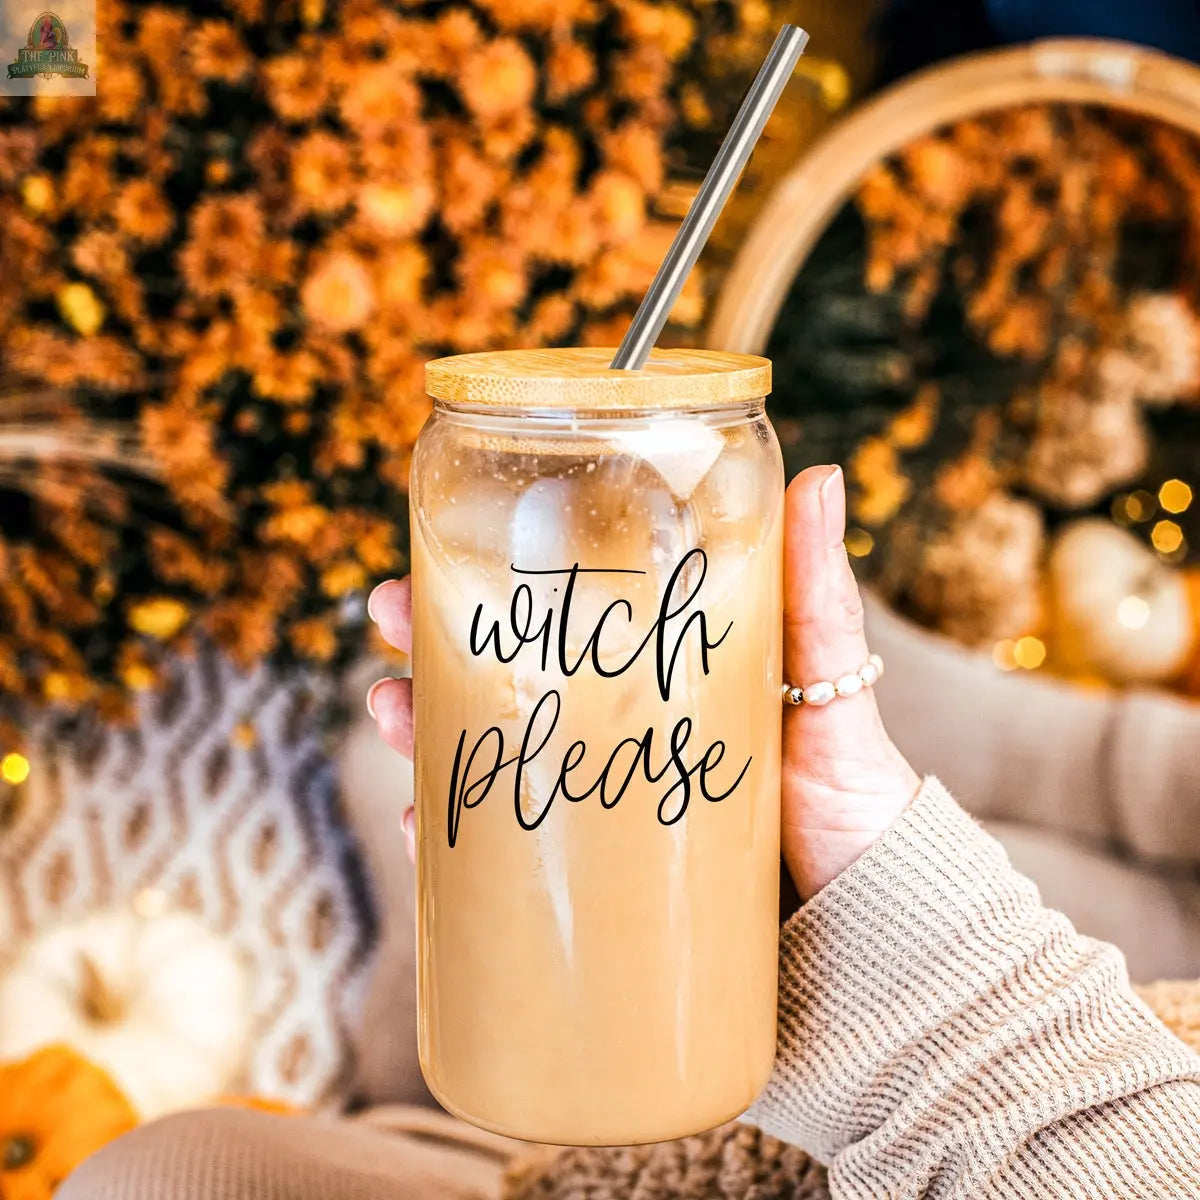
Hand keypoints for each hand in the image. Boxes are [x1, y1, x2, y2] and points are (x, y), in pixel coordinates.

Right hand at [366, 464, 918, 897]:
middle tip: (388, 616)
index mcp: (657, 684)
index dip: (493, 586)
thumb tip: (825, 477)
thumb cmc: (854, 800)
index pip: (559, 625)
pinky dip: (452, 844)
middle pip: (505, 686)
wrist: (878, 933)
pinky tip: (420, 822)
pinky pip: (502, 864)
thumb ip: (819, 594)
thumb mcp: (830, 685)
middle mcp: (616, 742)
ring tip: (388, 709)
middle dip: (431, 648)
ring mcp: (598, 815)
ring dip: (422, 733)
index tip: (438, 547)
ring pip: (486, 763)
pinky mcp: (592, 890)